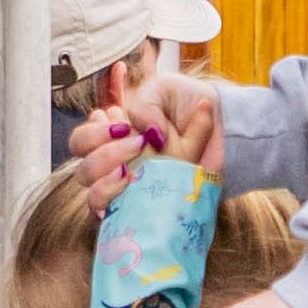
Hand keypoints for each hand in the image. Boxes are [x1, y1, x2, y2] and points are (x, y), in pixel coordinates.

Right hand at [71, 70, 221, 211]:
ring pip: (94, 197)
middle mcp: (118, 164)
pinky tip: (134, 187)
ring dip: (110, 180)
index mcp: (114, 135)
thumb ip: (144, 106)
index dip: (92, 135)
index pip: (81, 142)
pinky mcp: (145, 207)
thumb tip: (144, 138)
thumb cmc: (190, 105)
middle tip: (137, 144)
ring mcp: (131, 189)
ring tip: (135, 168)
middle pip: (84, 170)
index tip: (121, 126)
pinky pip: (115, 217)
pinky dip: (119, 201)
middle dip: (103, 155)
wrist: (226, 125)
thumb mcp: (164, 91)